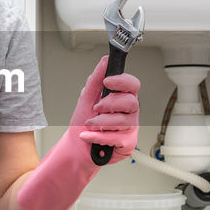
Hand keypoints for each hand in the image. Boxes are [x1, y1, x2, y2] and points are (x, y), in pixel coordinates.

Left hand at [16, 55, 140, 209]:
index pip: (133, 85)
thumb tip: (105, 61)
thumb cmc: (83, 124)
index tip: (108, 81)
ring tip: (90, 125)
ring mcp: (130, 128)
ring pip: (123, 121)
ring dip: (101, 122)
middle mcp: (129, 112)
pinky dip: (98, 137)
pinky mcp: (128, 144)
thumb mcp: (85, 99)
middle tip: (96, 108)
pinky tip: (89, 136)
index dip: (123, 81)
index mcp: (122, 98)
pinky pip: (117, 137)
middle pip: (131, 102)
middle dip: (109, 104)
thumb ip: (95, 80)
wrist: (76, 148)